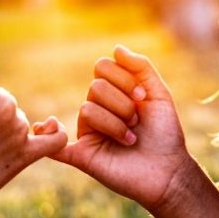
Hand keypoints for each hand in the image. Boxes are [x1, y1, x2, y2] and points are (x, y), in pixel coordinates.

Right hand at [50, 45, 195, 210]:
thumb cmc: (165, 133)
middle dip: (123, 104)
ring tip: (131, 139)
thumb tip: (116, 48)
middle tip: (137, 121)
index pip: (102, 67)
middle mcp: (97, 109)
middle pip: (95, 88)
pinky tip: (48, 129)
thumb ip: (141, 68)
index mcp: (113, 93)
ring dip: (116, 124)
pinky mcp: (83, 156)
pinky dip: (48, 138)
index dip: (122, 78)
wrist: (170, 170)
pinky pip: (57, 147)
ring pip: (86, 109)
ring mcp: (89, 132)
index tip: (142, 97)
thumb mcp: (158, 94)